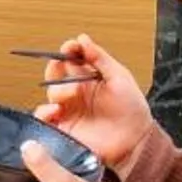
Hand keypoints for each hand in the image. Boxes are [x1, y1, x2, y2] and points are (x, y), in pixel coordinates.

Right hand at [29, 32, 155, 171]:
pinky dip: (45, 112)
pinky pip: (45, 118)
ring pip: (50, 94)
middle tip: (63, 68)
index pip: (71, 59)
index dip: (68, 50)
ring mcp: (70, 110)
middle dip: (56, 67)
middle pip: (56, 74)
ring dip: (56, 90)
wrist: (135, 141)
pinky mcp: (64, 127)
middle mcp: (77, 93)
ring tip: (70, 93)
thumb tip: (83, 39)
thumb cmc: (133, 111)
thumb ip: (100, 58)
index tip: (70, 47)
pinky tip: (57, 109)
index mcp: (89, 79)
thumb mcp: (120, 77)